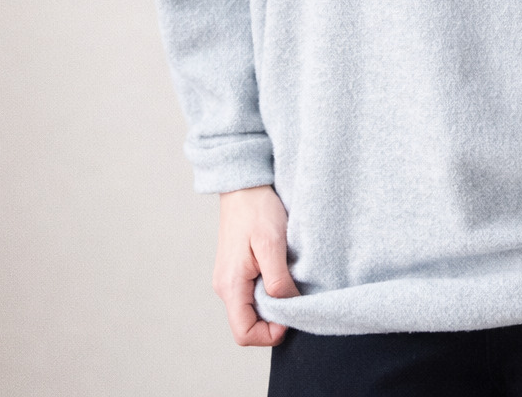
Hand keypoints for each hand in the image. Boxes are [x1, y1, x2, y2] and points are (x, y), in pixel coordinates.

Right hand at [213, 184, 300, 345]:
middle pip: (248, 323)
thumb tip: (287, 305)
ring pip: (252, 308)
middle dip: (274, 318)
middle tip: (295, 296)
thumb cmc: (256, 210)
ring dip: (273, 302)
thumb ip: (278, 279)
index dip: (269, 334)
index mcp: (230, 285)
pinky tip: (282, 271)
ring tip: (289, 280)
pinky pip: (253, 292)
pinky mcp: (238, 269)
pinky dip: (270, 289)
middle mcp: (226, 287)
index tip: (291, 317)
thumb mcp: (272, 244)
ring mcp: (230, 278)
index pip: (244, 333)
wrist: (244, 186)